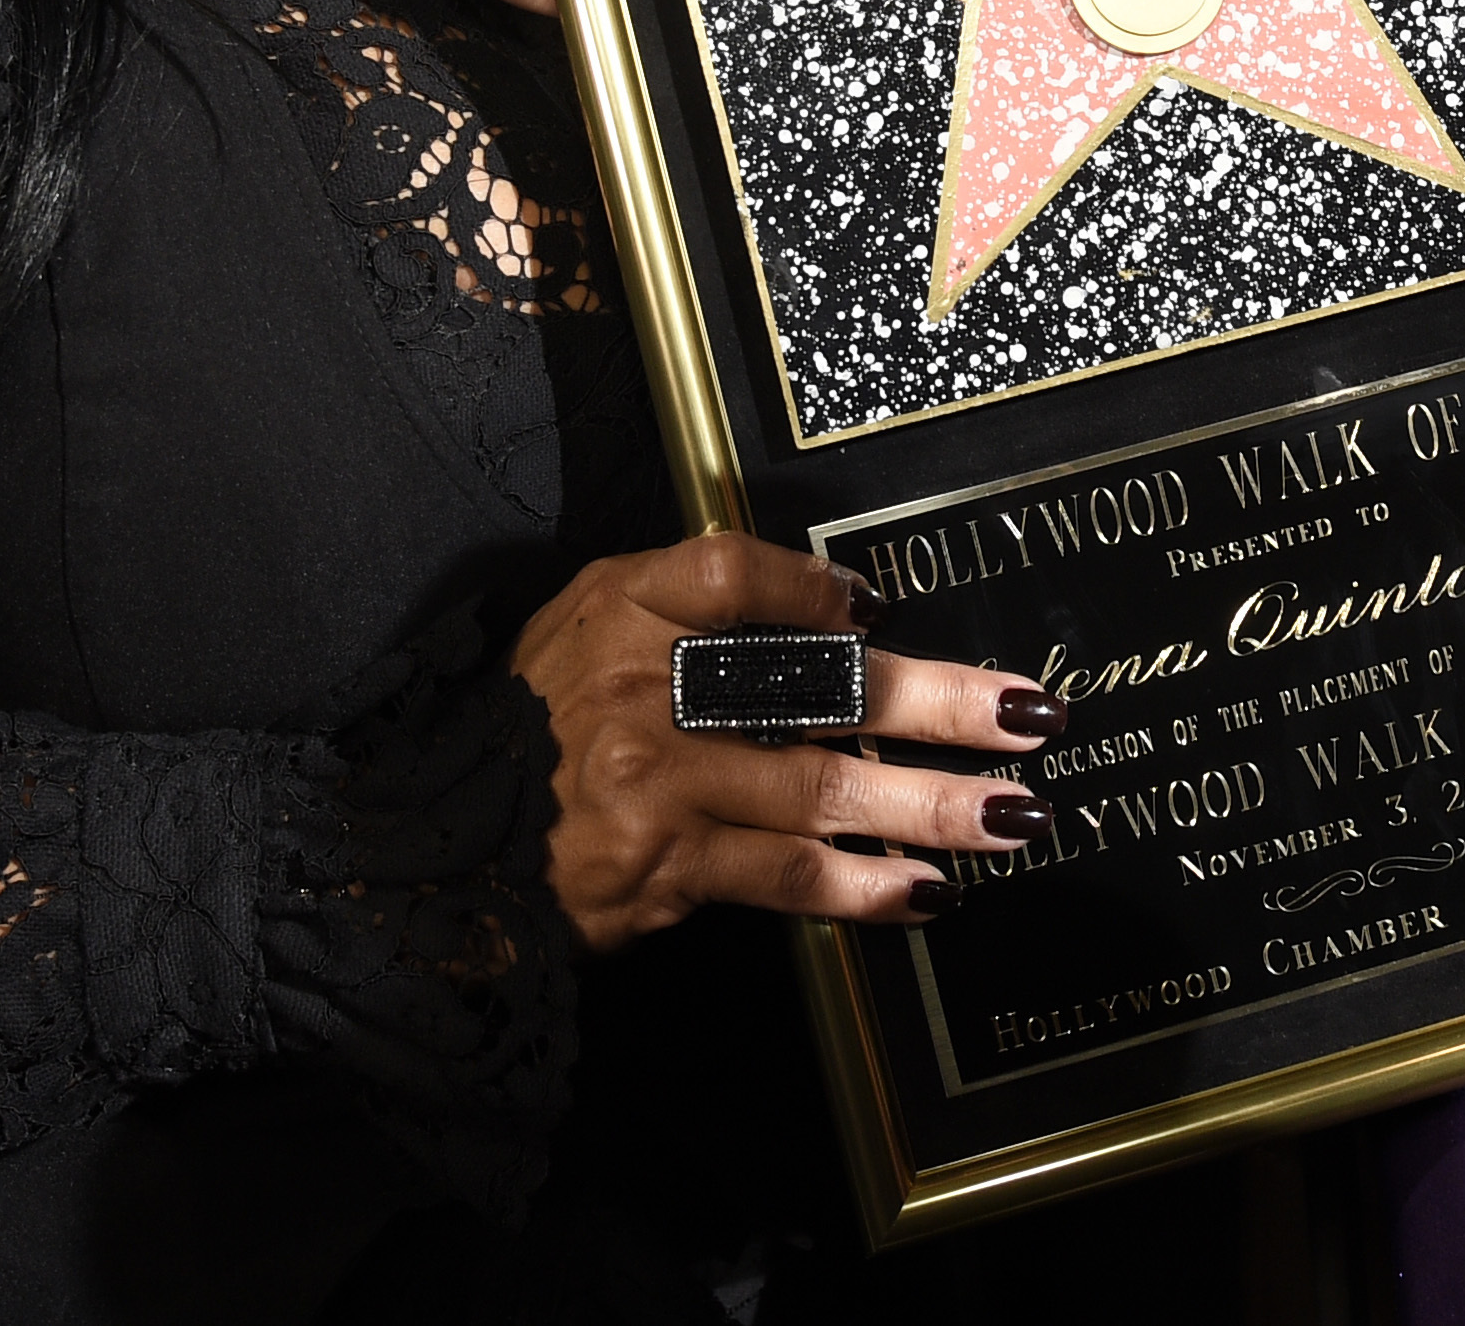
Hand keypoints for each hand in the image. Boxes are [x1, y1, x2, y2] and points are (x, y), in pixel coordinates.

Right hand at [506, 532, 1063, 949]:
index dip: (814, 588)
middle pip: (813, 683)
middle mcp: (641, 687)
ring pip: (819, 790)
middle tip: (1028, 714)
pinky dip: (860, 885)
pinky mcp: (661, 868)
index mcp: (621, 608)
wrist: (435, 851)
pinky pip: (782, 874)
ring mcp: (654, 782)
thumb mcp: (585, 628)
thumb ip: (689, 603)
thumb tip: (839, 610)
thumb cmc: (532, 731)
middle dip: (935, 701)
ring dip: (928, 806)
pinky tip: (925, 889)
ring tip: (1012, 814)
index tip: (879, 607)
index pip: (734, 574)